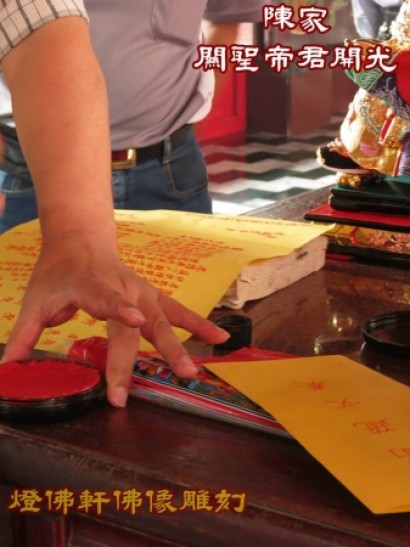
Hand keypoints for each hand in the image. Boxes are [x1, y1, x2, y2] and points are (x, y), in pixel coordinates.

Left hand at [0, 240, 228, 406]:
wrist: (81, 241)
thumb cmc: (58, 272)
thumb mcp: (36, 299)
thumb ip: (24, 334)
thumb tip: (6, 370)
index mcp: (91, 284)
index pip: (106, 298)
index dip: (119, 309)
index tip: (133, 322)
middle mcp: (123, 287)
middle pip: (136, 322)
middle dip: (135, 358)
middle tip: (134, 390)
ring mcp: (143, 292)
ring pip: (164, 319)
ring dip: (179, 345)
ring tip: (192, 370)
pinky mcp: (153, 296)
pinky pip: (179, 312)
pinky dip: (199, 325)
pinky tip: (220, 338)